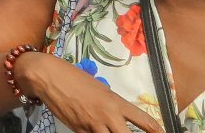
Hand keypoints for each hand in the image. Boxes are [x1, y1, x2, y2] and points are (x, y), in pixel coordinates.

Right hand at [18, 51, 163, 132]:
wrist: (48, 77)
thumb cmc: (73, 77)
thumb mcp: (99, 88)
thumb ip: (110, 105)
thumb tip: (117, 118)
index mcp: (115, 102)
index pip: (143, 120)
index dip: (156, 130)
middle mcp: (107, 116)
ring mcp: (92, 125)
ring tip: (112, 132)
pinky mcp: (79, 131)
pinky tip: (96, 131)